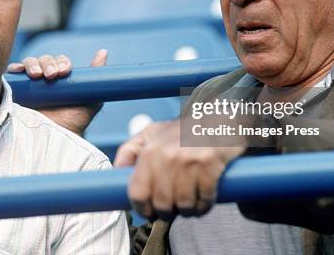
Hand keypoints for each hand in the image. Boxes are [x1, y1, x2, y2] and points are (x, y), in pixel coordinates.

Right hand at [7, 50, 107, 135]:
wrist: (55, 140)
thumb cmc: (74, 121)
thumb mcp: (91, 99)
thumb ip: (97, 77)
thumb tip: (103, 52)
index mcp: (61, 76)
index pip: (60, 61)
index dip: (62, 62)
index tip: (65, 72)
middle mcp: (44, 77)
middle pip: (44, 60)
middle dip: (47, 63)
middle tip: (51, 75)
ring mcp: (29, 83)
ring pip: (29, 64)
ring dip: (32, 64)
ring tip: (37, 75)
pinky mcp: (16, 91)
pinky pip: (13, 76)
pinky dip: (15, 69)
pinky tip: (17, 70)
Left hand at [114, 120, 243, 219]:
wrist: (218, 121)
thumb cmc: (181, 132)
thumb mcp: (151, 133)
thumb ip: (130, 150)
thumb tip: (115, 172)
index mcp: (150, 151)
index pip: (137, 192)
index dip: (142, 208)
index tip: (148, 212)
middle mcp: (168, 156)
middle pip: (161, 203)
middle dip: (166, 213)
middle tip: (171, 210)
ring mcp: (190, 161)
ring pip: (184, 205)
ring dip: (186, 211)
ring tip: (188, 206)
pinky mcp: (211, 166)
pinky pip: (205, 200)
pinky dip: (204, 207)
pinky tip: (202, 202)